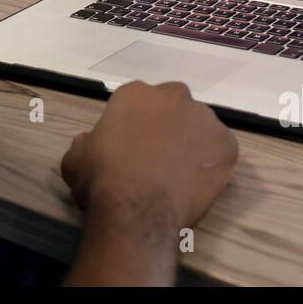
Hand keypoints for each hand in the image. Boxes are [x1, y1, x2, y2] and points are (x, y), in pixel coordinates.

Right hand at [61, 81, 237, 236]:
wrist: (136, 209)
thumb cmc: (102, 179)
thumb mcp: (75, 158)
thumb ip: (86, 142)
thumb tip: (90, 143)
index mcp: (136, 93)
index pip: (139, 103)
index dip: (136, 126)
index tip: (133, 147)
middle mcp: (173, 96)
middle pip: (173, 108)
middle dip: (168, 127)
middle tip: (158, 157)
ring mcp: (204, 118)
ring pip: (199, 128)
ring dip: (192, 143)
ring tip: (179, 174)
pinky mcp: (226, 144)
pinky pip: (220, 151)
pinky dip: (212, 164)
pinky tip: (196, 182)